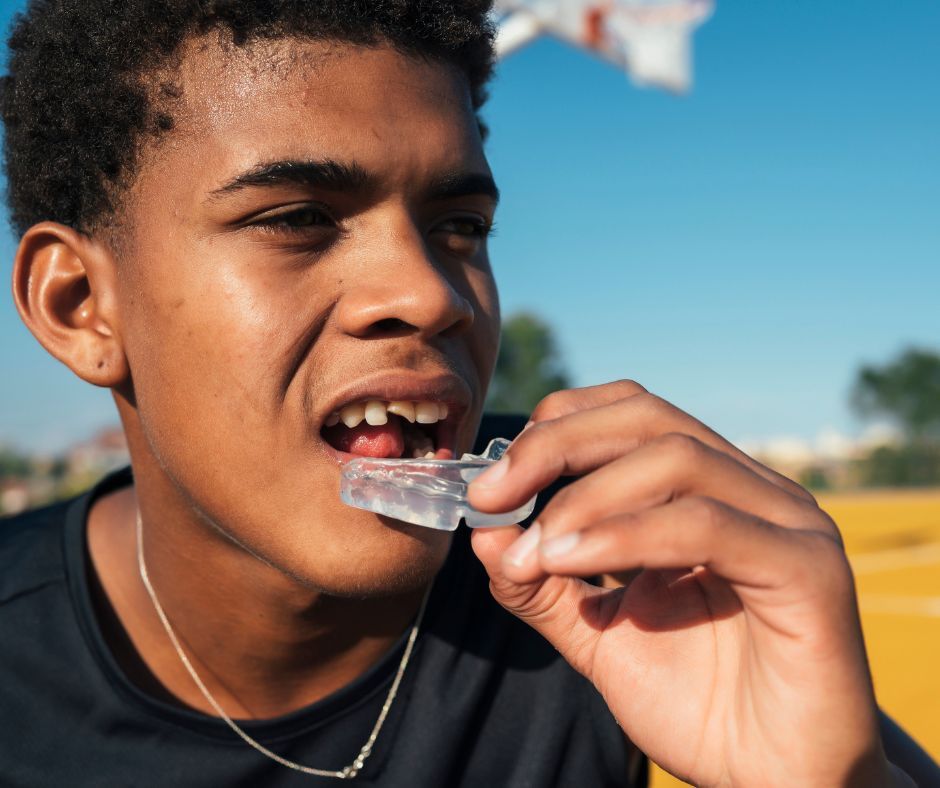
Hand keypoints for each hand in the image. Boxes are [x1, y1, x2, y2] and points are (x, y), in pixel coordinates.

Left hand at [469, 381, 893, 786]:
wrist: (772, 783)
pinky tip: (571, 560)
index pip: (630, 412)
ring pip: (675, 458)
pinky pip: (706, 525)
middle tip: (492, 495)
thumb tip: (483, 531)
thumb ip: (542, 584)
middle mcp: (751, 490)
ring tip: (535, 551)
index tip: (491, 482)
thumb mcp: (597, 635)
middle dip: (556, 446)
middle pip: (646, 418)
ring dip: (584, 499)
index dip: (556, 428)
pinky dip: (626, 535)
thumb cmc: (698, 705)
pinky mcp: (809, 568)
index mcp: (708, 491)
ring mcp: (787, 522)